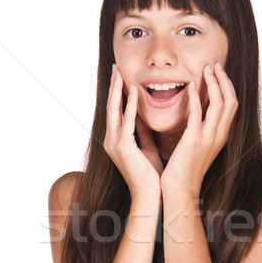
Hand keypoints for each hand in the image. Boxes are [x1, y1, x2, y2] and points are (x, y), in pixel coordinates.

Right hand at [104, 65, 162, 199]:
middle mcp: (112, 140)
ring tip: (120, 73)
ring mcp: (115, 143)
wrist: (150, 195)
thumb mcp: (147, 148)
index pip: (116, 112)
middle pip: (111, 107)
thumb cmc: (150, 175)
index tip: (121, 77)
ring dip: (117, 90)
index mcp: (117, 141)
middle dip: (113, 86)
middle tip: (116, 67)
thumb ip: (143, 132)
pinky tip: (133, 91)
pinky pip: (126, 121)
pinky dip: (130, 105)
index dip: (118, 93)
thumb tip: (145, 116)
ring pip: (114, 111)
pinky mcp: (123, 147)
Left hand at [160, 62, 237, 196]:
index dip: (227, 87)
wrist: (181, 191)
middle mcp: (219, 136)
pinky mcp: (194, 141)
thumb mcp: (197, 146)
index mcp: (221, 136)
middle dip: (224, 80)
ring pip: (220, 104)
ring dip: (214, 84)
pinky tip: (190, 86)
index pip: (232, 106)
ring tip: (206, 69)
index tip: (218, 73)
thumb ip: (199, 129)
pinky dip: (195, 98)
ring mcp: (209, 138)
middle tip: (215, 65)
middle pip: (231, 101)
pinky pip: (198, 114)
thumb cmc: (185, 170)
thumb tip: (195, 112)